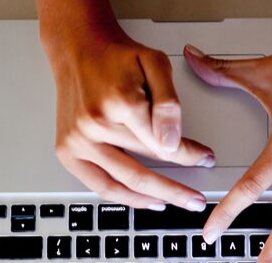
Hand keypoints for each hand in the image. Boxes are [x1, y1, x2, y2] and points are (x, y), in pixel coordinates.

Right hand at [39, 5, 214, 211]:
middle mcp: (94, 126)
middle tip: (195, 198)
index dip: (188, 156)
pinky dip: (124, 198)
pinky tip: (145, 200)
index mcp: (119, 103)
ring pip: (122, 184)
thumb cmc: (115, 57)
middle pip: (143, 170)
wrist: (78, 49)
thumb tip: (172, 142)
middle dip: (176, 188)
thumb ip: (168, 102)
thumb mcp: (155, 64)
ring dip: (152, 199)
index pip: (163, 145)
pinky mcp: (67, 152)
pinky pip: (99, 186)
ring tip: (174, 204)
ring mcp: (77, 142)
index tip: (204, 159)